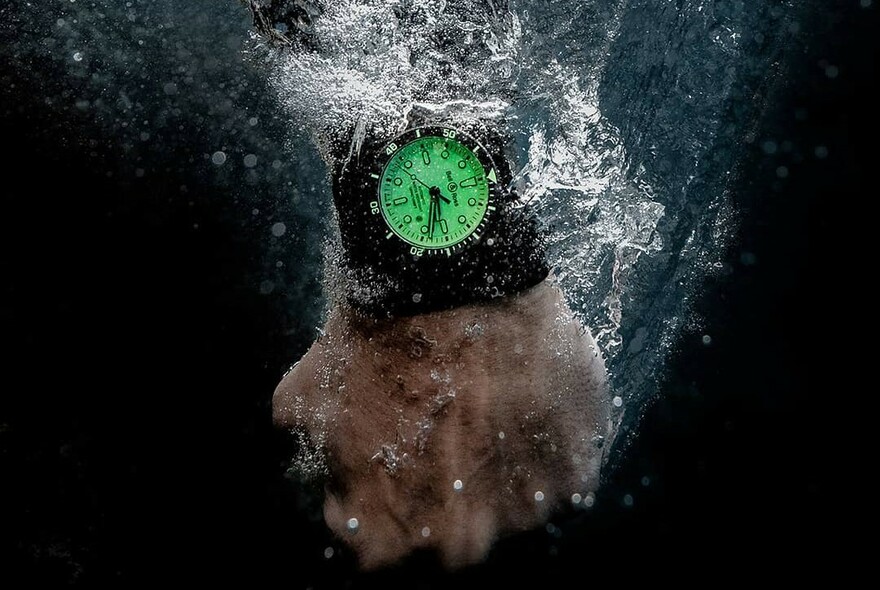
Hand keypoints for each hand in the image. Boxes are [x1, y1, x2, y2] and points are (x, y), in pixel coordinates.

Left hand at [273, 277, 611, 569]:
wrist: (453, 283)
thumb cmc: (377, 340)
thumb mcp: (307, 393)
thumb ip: (313, 439)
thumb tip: (320, 442)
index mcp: (386, 534)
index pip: (377, 542)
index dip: (381, 490)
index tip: (392, 448)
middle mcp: (457, 541)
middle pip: (451, 534)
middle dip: (445, 490)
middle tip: (445, 428)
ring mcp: (522, 512)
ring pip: (511, 507)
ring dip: (500, 468)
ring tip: (490, 406)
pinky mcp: (572, 472)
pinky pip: (562, 477)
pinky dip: (549, 448)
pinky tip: (527, 403)